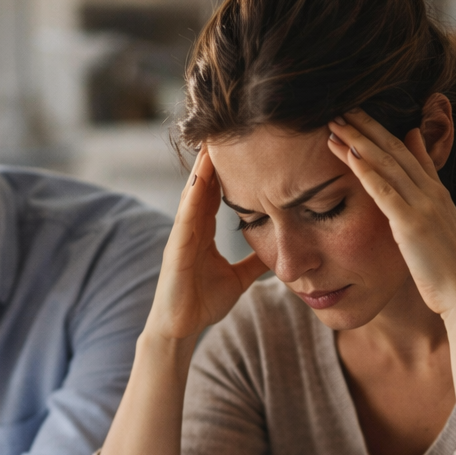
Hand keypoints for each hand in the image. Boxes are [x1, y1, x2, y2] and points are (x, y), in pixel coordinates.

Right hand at [146, 149, 267, 341]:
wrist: (180, 329)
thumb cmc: (201, 303)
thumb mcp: (238, 279)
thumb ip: (254, 262)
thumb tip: (280, 253)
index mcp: (204, 231)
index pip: (219, 192)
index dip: (232, 168)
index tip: (248, 142)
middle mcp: (191, 227)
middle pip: (205, 184)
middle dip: (216, 157)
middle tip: (230, 125)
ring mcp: (181, 236)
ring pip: (194, 194)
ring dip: (203, 167)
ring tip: (215, 139)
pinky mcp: (175, 250)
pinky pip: (185, 217)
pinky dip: (193, 196)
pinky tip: (201, 177)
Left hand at [326, 110, 455, 318]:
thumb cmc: (450, 271)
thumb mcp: (440, 230)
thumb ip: (427, 204)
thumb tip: (417, 192)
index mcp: (436, 194)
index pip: (407, 154)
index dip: (383, 133)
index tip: (362, 117)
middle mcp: (431, 193)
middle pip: (395, 150)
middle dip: (367, 127)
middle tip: (343, 108)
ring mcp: (423, 206)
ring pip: (387, 164)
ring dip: (359, 141)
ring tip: (336, 123)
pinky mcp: (412, 225)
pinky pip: (385, 191)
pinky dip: (366, 170)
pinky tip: (349, 153)